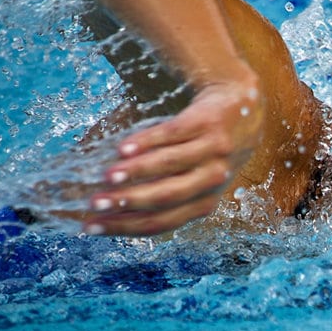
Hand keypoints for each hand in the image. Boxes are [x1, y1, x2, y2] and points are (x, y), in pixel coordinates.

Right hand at [82, 71, 261, 236]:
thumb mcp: (192, 176)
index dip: (125, 227)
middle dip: (127, 203)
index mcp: (203, 202)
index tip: (90, 227)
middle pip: (165, 197)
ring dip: (136, 172)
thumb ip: (157, 189)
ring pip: (170, 165)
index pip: (161, 222)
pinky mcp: (208, 122)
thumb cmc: (206, 148)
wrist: (241, 104)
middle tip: (95, 203)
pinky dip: (147, 142)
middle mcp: (212, 180)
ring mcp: (213, 151)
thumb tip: (101, 202)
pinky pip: (174, 134)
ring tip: (107, 176)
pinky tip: (123, 148)